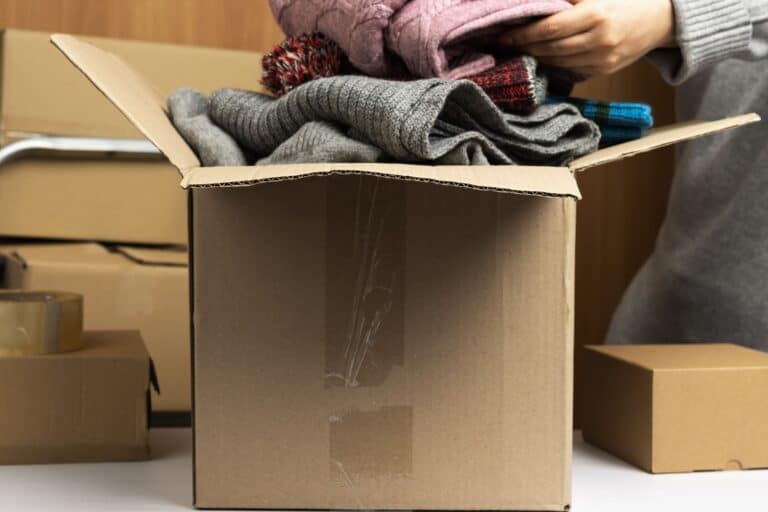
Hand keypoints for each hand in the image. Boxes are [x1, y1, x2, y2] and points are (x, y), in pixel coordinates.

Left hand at [499, 0, 674, 74]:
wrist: (663, 17)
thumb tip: (535, 2)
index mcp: (597, 15)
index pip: (550, 29)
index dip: (523, 33)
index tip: (504, 33)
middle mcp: (600, 41)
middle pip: (550, 48)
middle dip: (524, 46)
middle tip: (503, 42)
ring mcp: (602, 59)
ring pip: (557, 62)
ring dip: (535, 56)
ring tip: (518, 49)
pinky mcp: (604, 70)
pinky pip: (570, 69)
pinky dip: (553, 63)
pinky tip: (541, 56)